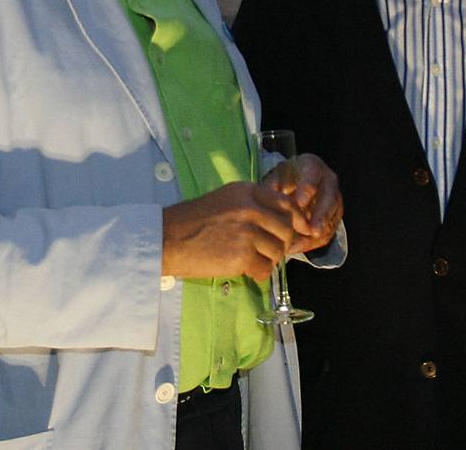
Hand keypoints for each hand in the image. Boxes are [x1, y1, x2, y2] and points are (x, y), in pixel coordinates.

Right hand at [161, 182, 307, 282]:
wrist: (166, 239)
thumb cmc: (191, 222)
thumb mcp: (224, 201)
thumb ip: (252, 206)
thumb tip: (283, 223)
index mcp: (246, 192)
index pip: (285, 204)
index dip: (297, 219)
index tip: (300, 230)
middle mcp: (250, 208)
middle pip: (286, 229)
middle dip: (282, 243)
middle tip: (268, 252)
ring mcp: (248, 232)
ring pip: (277, 251)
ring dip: (268, 260)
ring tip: (250, 261)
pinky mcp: (242, 255)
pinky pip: (265, 269)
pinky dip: (258, 274)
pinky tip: (246, 271)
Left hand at [263, 153, 341, 254]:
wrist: (293, 182)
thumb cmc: (282, 180)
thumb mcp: (273, 179)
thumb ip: (272, 190)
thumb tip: (270, 208)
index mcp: (312, 165)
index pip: (313, 176)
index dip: (307, 190)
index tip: (299, 203)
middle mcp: (328, 180)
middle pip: (330, 199)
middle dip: (321, 216)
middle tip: (311, 230)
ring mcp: (334, 199)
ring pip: (331, 218)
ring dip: (316, 234)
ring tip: (297, 245)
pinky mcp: (334, 217)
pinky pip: (328, 232)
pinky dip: (312, 242)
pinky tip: (295, 247)